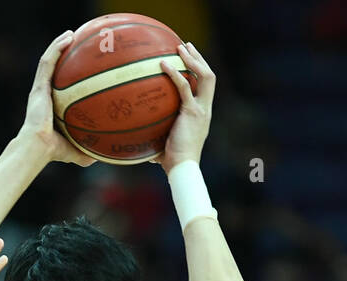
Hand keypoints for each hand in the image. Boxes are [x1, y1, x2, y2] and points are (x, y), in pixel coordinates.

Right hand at [17, 29, 96, 167]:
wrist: (37, 147)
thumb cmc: (52, 151)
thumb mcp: (74, 151)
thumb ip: (85, 153)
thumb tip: (101, 157)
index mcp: (50, 105)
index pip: (58, 86)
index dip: (66, 74)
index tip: (79, 67)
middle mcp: (44, 94)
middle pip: (53, 69)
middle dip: (63, 55)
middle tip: (77, 45)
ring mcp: (40, 89)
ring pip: (49, 60)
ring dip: (59, 45)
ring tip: (72, 34)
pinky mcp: (38, 86)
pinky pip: (48, 62)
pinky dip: (56, 48)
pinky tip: (68, 37)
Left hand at [149, 41, 215, 172]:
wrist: (182, 168)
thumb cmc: (171, 161)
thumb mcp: (165, 142)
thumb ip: (157, 133)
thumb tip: (137, 136)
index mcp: (203, 114)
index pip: (206, 87)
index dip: (199, 71)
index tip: (189, 59)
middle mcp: (206, 109)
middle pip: (209, 77)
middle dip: (199, 58)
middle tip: (186, 46)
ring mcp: (201, 109)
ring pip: (205, 77)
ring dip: (194, 60)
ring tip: (180, 47)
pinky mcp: (192, 112)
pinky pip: (184, 87)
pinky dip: (175, 74)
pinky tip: (163, 65)